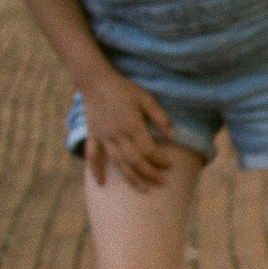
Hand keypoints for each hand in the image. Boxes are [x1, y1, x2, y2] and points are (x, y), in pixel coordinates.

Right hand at [81, 71, 178, 188]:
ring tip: (143, 188)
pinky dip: (96, 170)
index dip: (160, 160)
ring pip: (117, 162)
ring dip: (130, 177)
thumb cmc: (124, 88)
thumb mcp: (146, 99)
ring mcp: (103, 136)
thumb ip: (160, 118)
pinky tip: (101, 183)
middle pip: (134, 160)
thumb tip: (174, 135)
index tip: (170, 166)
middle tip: (161, 182)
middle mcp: (117, 134)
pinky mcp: (93, 134)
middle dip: (149, 173)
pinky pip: (93, 155)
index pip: (148, 150)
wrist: (95, 80)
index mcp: (131, 125)